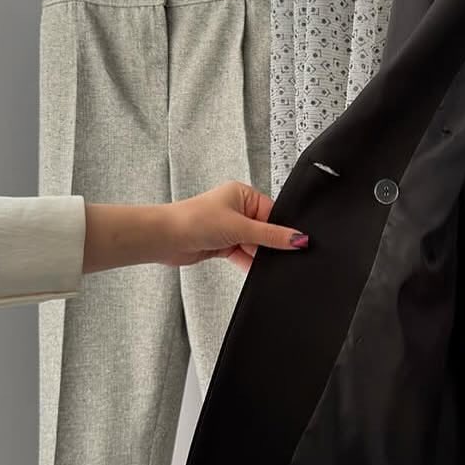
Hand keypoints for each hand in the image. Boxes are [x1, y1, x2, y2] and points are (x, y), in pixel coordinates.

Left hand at [163, 182, 307, 271]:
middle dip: (269, 244)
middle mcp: (237, 209)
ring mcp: (229, 228)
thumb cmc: (194, 220)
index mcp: (243, 194)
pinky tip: (256, 270)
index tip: (297, 243)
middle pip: (265, 230)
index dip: (283, 229)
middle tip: (281, 256)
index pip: (273, 212)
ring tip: (264, 264)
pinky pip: (244, 255)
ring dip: (257, 255)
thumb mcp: (241, 227)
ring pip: (254, 245)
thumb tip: (298, 238)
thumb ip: (271, 236)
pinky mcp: (223, 244)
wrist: (165, 238)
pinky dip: (249, 263)